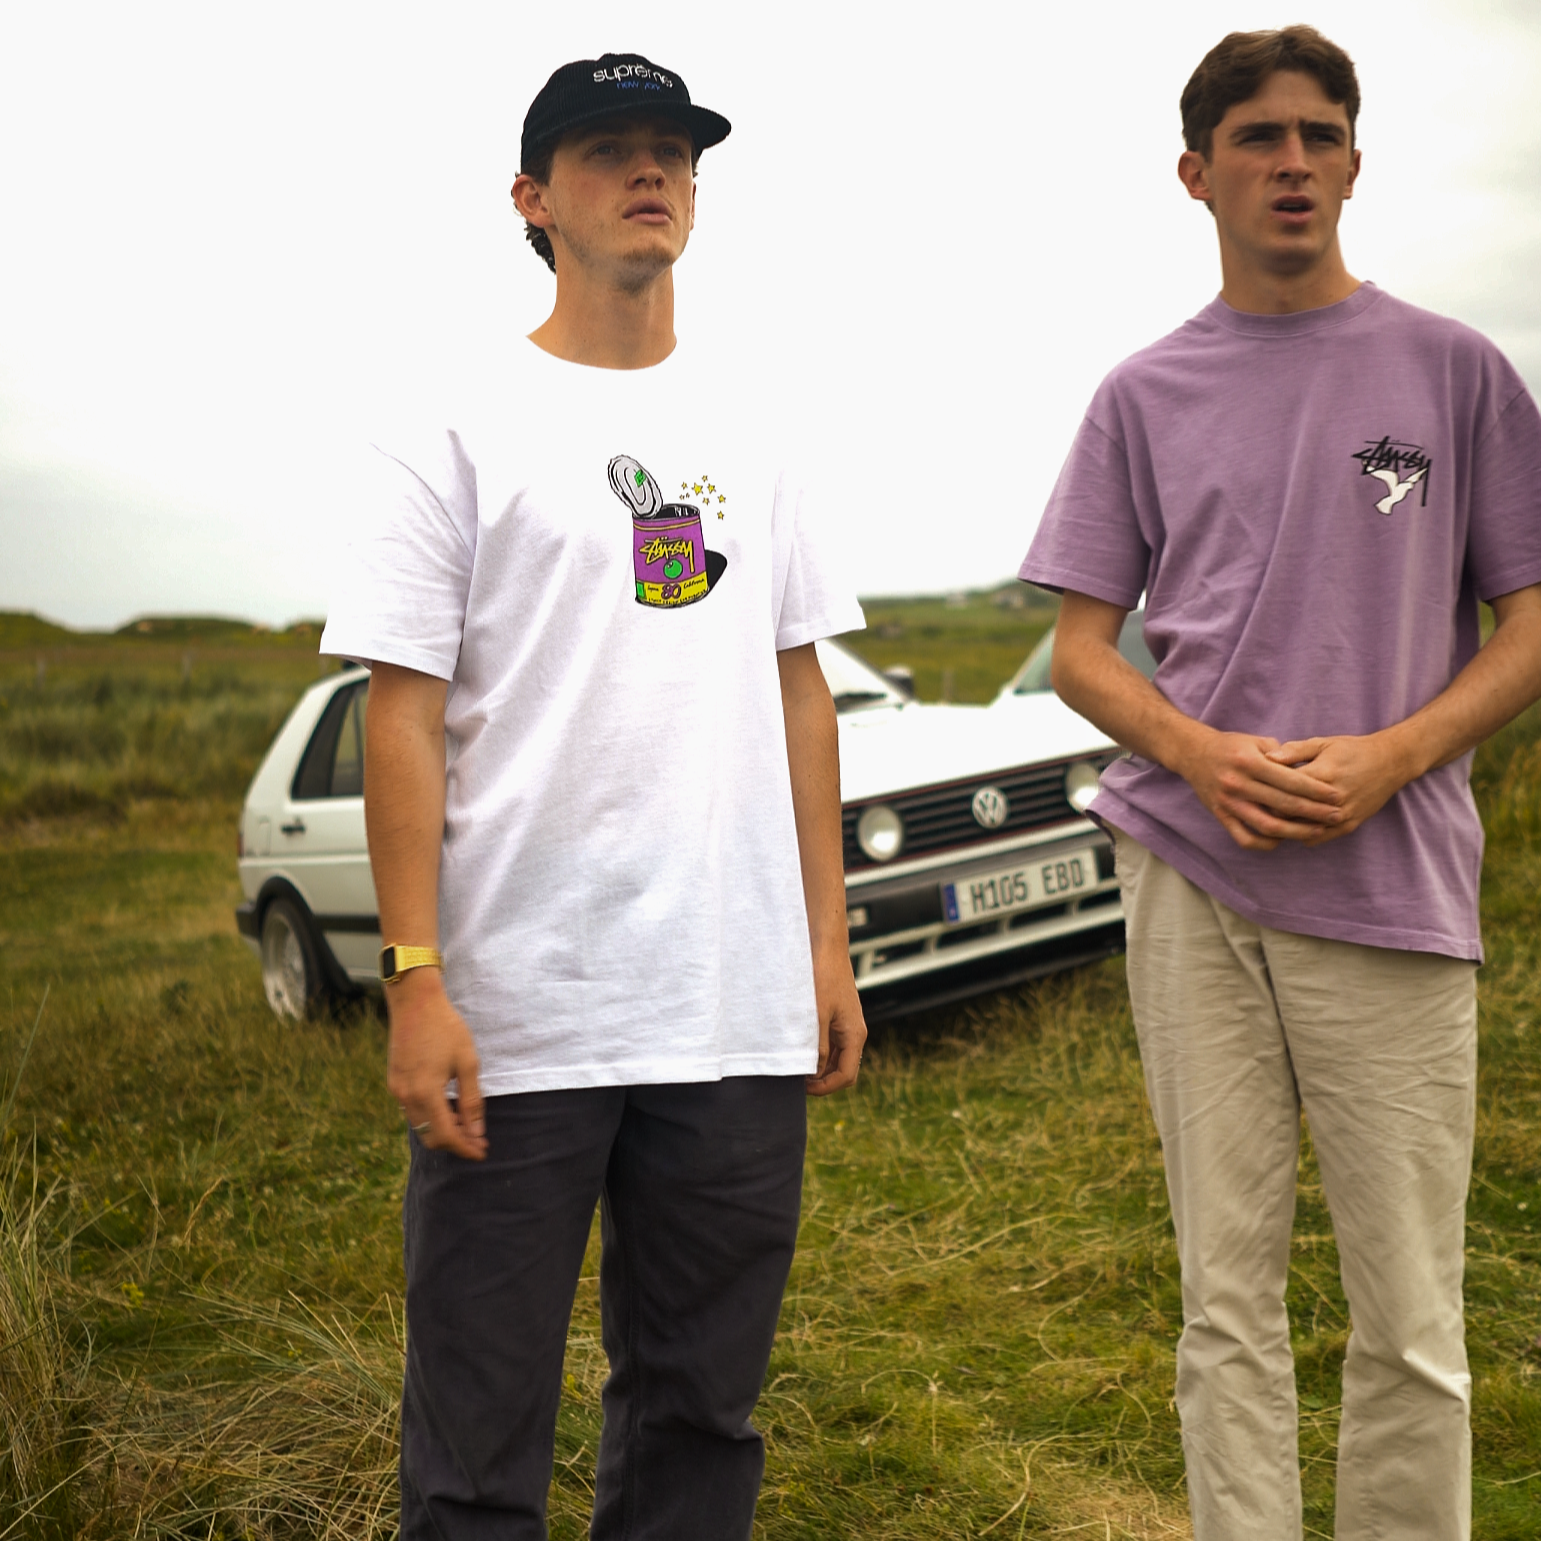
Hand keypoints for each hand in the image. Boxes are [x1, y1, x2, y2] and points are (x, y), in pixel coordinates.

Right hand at [385, 969, 486, 1158]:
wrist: (415, 1002)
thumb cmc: (446, 1028)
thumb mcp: (467, 1063)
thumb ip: (472, 1101)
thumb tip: (477, 1132)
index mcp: (425, 1093)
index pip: (446, 1135)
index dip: (466, 1147)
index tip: (483, 1152)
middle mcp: (406, 1096)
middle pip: (430, 1136)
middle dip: (455, 1143)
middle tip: (477, 1140)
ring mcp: (397, 1089)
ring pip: (420, 1125)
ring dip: (442, 1130)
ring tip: (467, 1125)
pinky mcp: (394, 1081)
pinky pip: (412, 1110)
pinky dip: (430, 1116)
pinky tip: (448, 1109)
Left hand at [806, 945, 866, 1096]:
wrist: (826, 948)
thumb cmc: (822, 978)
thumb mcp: (816, 1015)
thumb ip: (817, 1046)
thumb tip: (814, 1073)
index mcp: (854, 1035)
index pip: (846, 1076)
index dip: (826, 1087)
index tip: (803, 1088)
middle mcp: (854, 1033)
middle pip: (843, 1070)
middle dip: (823, 1080)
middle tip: (797, 1081)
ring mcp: (847, 1026)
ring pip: (837, 1058)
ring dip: (820, 1067)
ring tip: (796, 1067)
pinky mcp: (838, 1017)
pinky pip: (832, 1044)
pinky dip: (819, 1052)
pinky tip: (800, 1049)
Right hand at [1176, 727, 1346, 849]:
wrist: (1193, 753)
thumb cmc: (1231, 746)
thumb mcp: (1256, 742)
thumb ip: (1283, 756)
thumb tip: (1309, 773)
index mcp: (1249, 762)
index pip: (1290, 780)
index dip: (1316, 790)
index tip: (1336, 796)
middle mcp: (1237, 784)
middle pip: (1283, 805)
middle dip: (1314, 812)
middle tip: (1337, 815)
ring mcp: (1228, 803)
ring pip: (1267, 826)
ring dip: (1296, 832)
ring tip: (1317, 832)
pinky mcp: (1220, 815)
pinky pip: (1245, 838)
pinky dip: (1266, 843)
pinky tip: (1283, 839)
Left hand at [1265, 732, 1419, 844]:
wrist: (1391, 763)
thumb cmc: (1352, 750)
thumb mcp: (1323, 743)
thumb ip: (1294, 751)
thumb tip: (1267, 757)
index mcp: (1322, 774)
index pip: (1282, 789)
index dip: (1265, 790)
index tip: (1253, 789)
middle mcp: (1332, 798)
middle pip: (1289, 813)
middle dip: (1271, 810)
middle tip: (1256, 807)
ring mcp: (1342, 814)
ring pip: (1302, 829)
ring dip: (1285, 826)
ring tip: (1269, 819)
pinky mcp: (1349, 825)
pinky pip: (1318, 837)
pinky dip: (1302, 834)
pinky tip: (1292, 826)